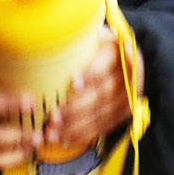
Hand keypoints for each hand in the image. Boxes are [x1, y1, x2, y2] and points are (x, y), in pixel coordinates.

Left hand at [43, 26, 139, 155]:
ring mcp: (130, 94)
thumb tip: (43, 38)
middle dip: (77, 108)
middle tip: (53, 116)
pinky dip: (84, 135)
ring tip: (53, 132)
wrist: (110, 55)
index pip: (108, 62)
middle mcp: (130, 73)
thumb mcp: (83, 35)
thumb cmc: (88, 45)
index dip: (92, 73)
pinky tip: (65, 139)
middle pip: (105, 93)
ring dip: (77, 126)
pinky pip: (105, 127)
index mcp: (119, 48)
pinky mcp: (124, 112)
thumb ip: (71, 39)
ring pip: (105, 114)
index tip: (72, 82)